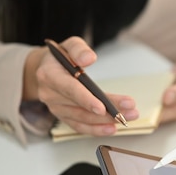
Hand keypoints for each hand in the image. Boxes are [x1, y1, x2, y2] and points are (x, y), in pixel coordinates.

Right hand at [23, 36, 138, 135]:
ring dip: (106, 121)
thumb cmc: (61, 56)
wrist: (45, 69)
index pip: (70, 89)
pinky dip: (95, 130)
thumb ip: (78, 49)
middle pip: (81, 107)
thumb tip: (89, 58)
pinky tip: (111, 128)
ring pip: (83, 119)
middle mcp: (50, 95)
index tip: (102, 107)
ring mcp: (56, 108)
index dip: (86, 99)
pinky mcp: (63, 116)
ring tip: (127, 118)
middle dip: (107, 111)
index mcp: (49, 75)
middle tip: (130, 111)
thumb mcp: (69, 44)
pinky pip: (79, 126)